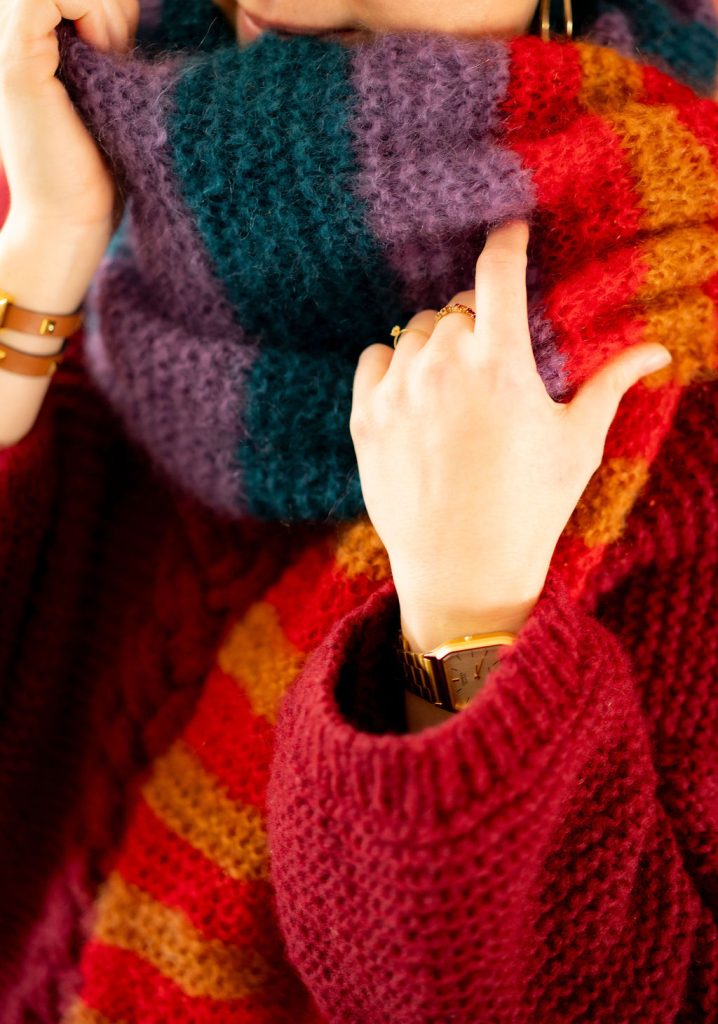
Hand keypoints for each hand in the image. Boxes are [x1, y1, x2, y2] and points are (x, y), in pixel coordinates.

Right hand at [0, 0, 137, 247]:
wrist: (72, 220)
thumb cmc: (98, 167)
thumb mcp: (104, 86)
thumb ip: (103, 37)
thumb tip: (130, 3)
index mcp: (29, 38)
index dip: (107, 3)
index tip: (119, 47)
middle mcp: (9, 35)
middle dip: (107, 3)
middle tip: (117, 52)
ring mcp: (6, 45)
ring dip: (102, 7)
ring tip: (111, 58)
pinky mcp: (14, 62)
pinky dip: (90, 9)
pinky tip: (102, 54)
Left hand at [350, 222, 671, 652]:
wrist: (463, 571)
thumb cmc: (530, 508)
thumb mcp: (577, 443)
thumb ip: (611, 383)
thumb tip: (658, 350)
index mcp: (499, 363)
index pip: (497, 272)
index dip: (506, 241)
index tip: (510, 230)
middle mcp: (442, 366)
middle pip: (455, 307)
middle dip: (476, 322)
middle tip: (492, 362)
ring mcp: (398, 392)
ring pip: (414, 332)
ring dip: (437, 344)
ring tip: (456, 389)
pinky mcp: (365, 419)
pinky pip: (374, 358)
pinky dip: (394, 365)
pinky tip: (416, 394)